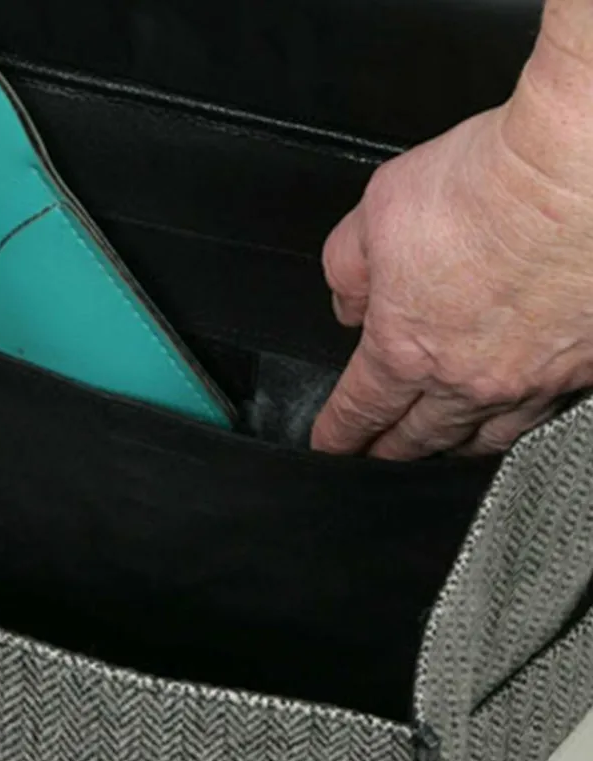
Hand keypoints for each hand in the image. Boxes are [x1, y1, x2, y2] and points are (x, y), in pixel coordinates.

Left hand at [312, 46, 592, 459]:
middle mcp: (468, 380)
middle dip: (390, 451)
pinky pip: (542, 417)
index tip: (329, 445)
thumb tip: (351, 305)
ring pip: (483, 437)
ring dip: (453, 447)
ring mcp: (532, 381)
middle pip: (419, 438)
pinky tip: (513, 416)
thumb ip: (349, 270)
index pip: (359, 410)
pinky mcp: (585, 369)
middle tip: (377, 457)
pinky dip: (518, 423)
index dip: (339, 433)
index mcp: (405, 349)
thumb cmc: (490, 183)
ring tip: (439, 448)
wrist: (585, 167)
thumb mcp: (376, 212)